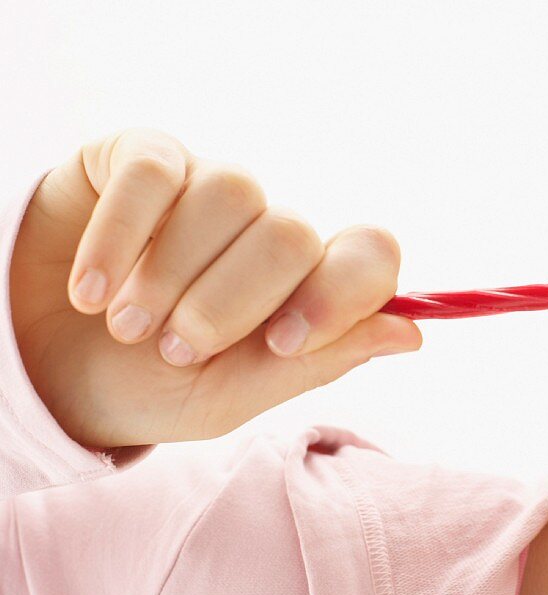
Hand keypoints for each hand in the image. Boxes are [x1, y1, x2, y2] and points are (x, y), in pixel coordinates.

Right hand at [10, 127, 422, 448]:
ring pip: (231, 194)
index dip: (342, 293)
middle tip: (175, 350)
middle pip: (292, 231)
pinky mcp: (142, 157)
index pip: (370, 254)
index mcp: (305, 283)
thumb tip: (410, 334)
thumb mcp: (230, 396)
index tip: (284, 342)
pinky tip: (89, 292)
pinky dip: (119, 240)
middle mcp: (266, 225)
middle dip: (230, 304)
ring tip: (125, 325)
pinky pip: (155, 174)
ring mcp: (207, 185)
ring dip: (171, 275)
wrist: (49, 370)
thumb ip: (316, 363)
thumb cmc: (152, 385)